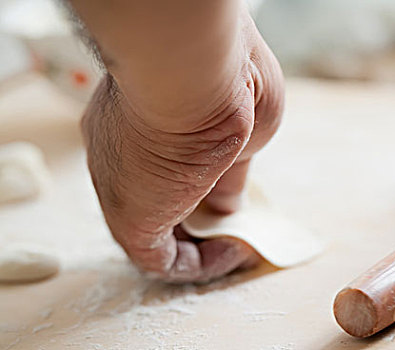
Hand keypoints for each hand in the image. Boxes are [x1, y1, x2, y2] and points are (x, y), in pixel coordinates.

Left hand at [81, 14, 283, 282]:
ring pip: (158, 230)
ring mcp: (119, 187)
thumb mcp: (237, 125)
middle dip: (200, 215)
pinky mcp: (130, 222)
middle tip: (237, 224)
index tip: (231, 189)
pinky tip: (232, 251)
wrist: (194, 77)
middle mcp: (120, 153)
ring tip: (239, 243)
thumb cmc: (220, 84)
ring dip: (202, 244)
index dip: (201, 179)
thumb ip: (231, 167)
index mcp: (140, 117)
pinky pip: (162, 258)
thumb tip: (231, 203)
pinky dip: (200, 264)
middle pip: (159, 196)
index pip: (163, 160)